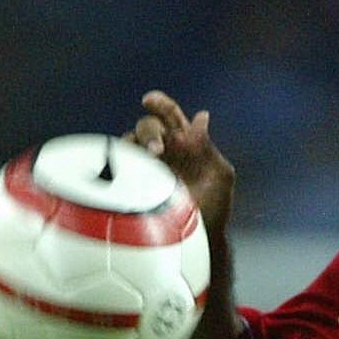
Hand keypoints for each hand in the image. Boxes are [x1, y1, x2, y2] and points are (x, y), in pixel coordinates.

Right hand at [126, 90, 236, 230]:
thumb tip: (200, 118)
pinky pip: (118, 167)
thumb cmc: (214, 207)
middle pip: (147, 126)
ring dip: (138, 149)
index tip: (150, 100)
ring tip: (151, 162)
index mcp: (185, 142)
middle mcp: (162, 150)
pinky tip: (132, 169)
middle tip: (158, 150)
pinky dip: (122, 163)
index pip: (169, 116)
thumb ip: (208, 148)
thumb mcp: (220, 176)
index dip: (160, 104)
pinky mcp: (131, 184)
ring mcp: (145, 166)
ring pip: (130, 144)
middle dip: (150, 133)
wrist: (199, 239)